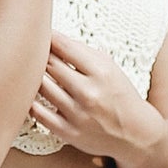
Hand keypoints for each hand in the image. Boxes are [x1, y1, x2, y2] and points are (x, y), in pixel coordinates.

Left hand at [28, 29, 165, 158]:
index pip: (63, 46)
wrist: (136, 134)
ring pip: (41, 86)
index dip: (47, 37)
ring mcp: (78, 114)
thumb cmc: (119, 94)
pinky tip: (32, 94)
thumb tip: (50, 36)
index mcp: (101, 71)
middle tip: (31, 51)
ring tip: (31, 71)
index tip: (40, 33)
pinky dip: (31, 101)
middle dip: (38, 55)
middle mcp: (89, 93)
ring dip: (34, 77)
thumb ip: (81, 51)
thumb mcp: (109, 66)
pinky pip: (38, 112)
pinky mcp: (68, 132)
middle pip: (48, 64)